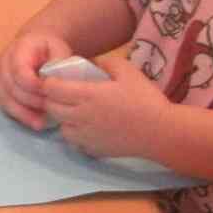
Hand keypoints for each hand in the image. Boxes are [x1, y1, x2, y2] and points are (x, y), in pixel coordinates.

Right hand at [0, 31, 73, 130]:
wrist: (35, 46)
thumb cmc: (48, 49)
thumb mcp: (58, 48)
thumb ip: (58, 61)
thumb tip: (54, 81)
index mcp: (18, 49)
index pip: (19, 71)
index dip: (33, 85)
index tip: (50, 94)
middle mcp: (3, 63)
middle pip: (11, 87)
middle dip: (31, 101)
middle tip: (51, 109)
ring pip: (5, 99)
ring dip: (24, 113)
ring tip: (41, 123)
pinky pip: (5, 106)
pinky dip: (20, 115)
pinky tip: (35, 122)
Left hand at [45, 52, 170, 159]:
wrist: (162, 132)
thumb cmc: (145, 99)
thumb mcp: (128, 71)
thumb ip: (105, 63)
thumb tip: (91, 63)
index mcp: (87, 95)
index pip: (51, 88)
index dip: (50, 82)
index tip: (57, 79)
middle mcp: (80, 116)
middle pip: (51, 108)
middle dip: (52, 99)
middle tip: (64, 94)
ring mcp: (85, 136)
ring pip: (60, 127)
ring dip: (63, 118)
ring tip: (76, 111)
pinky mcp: (92, 149)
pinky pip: (74, 141)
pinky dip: (76, 134)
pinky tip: (89, 127)